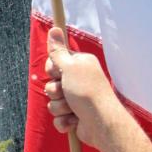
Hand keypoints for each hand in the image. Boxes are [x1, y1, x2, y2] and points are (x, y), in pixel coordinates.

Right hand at [44, 27, 117, 148]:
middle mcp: (78, 81)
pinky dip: (64, 121)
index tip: (58, 73)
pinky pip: (57, 118)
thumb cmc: (87, 92)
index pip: (53, 63)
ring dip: (60, 107)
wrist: (101, 123)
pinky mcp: (74, 117)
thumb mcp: (70, 67)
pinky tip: (74, 121)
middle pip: (50, 84)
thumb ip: (58, 51)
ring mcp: (76, 100)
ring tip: (73, 109)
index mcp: (79, 66)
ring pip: (52, 102)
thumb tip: (54, 29)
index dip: (52, 70)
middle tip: (67, 91)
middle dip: (55, 91)